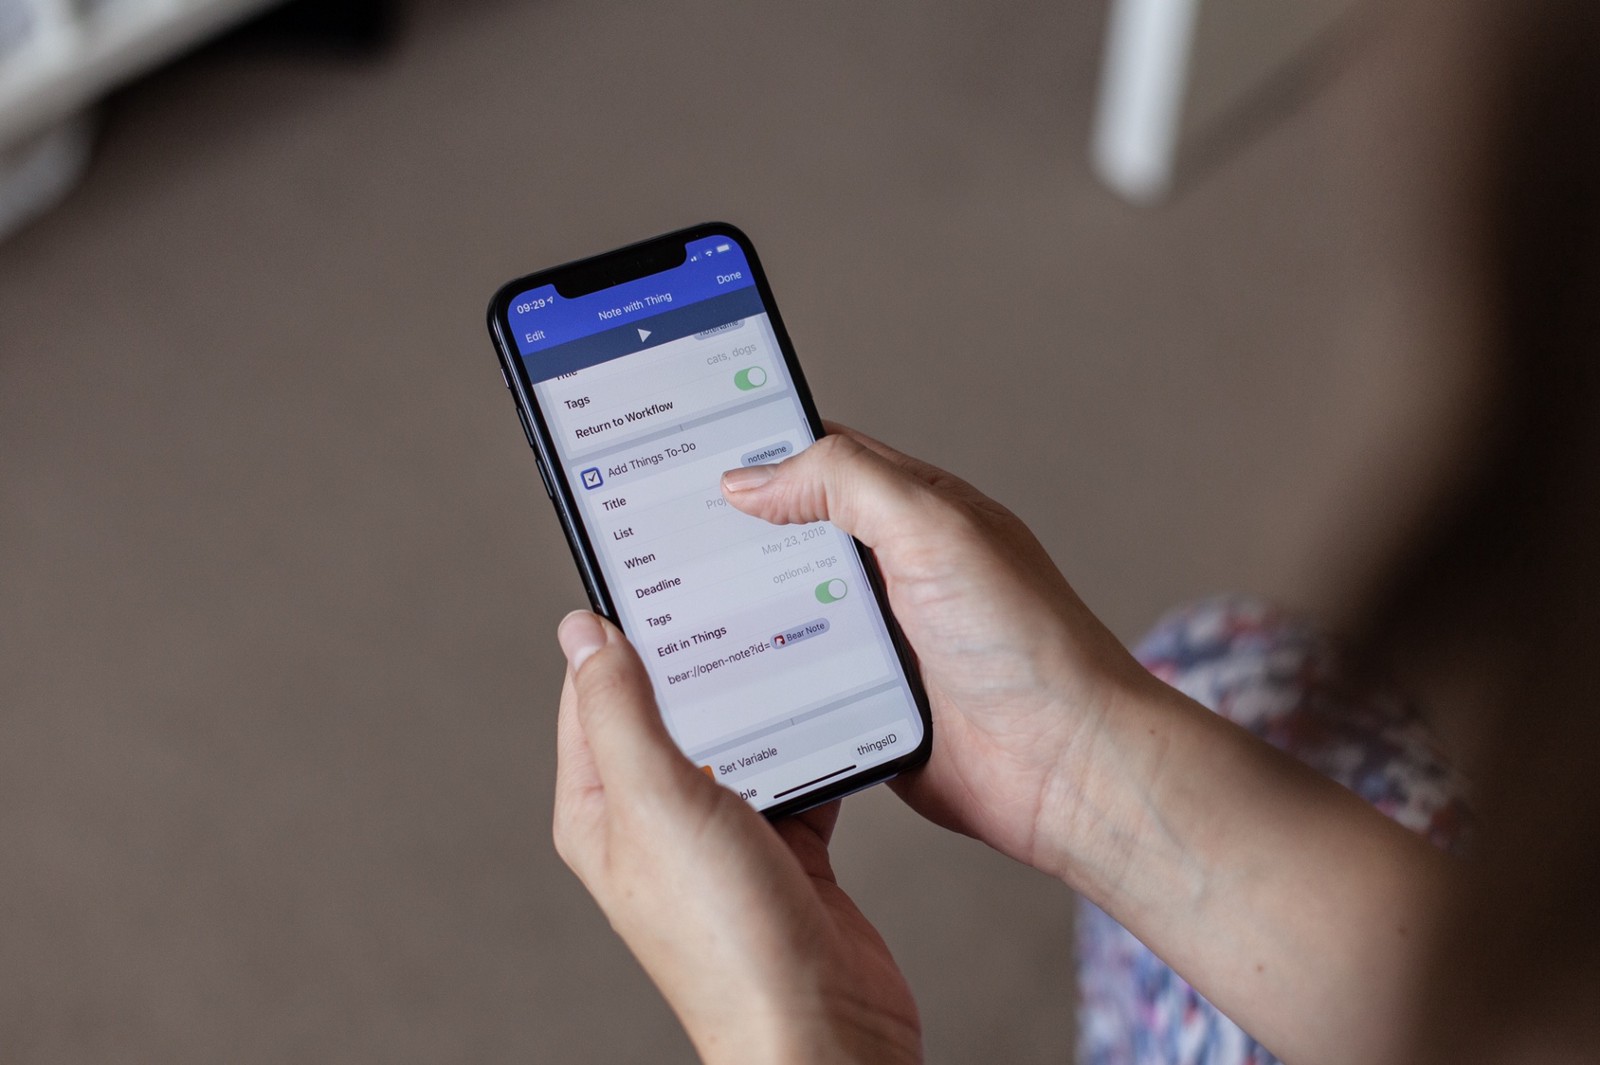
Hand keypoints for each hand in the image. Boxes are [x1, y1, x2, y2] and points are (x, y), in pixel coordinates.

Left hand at [552, 611, 921, 1064]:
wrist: (821, 1030)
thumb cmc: (729, 939)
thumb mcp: (660, 802)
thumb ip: (621, 713)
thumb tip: (584, 634)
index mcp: (603, 809)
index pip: (596, 693)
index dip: (619, 633)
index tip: (655, 571)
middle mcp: (657, 822)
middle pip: (673, 709)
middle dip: (701, 655)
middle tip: (735, 591)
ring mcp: (723, 838)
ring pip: (740, 737)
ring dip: (763, 696)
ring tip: (789, 638)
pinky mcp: (786, 853)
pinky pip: (797, 773)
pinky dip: (816, 741)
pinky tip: (838, 709)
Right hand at [723, 427, 1461, 1064]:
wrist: (1068, 768)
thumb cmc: (1026, 642)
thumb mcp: (935, 529)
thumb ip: (847, 484)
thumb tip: (754, 476)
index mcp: (916, 514)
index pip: (823, 463)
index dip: (757, 453)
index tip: (686, 453)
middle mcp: (896, 573)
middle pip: (791, 542)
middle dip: (729, 538)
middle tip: (652, 536)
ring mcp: (882, 644)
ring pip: (785, 615)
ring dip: (738, 615)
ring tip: (664, 610)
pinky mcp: (868, 707)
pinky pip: (798, 685)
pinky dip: (760, 683)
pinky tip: (713, 685)